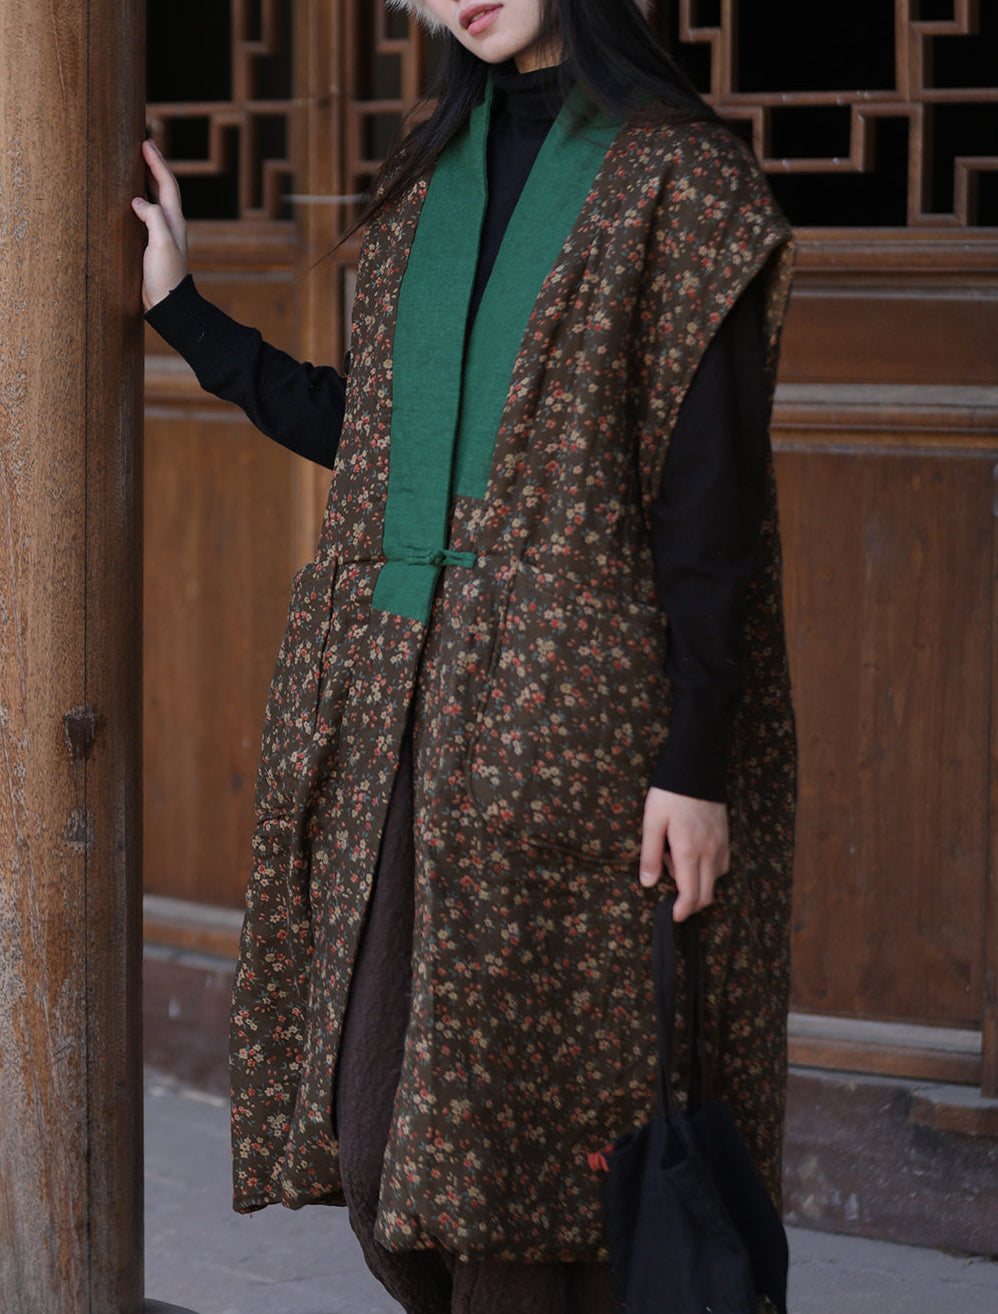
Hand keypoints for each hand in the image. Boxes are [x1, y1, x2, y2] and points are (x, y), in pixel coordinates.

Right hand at [131, 138, 188, 310]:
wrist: (169, 305)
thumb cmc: (166, 277)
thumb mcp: (161, 245)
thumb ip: (153, 218)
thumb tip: (138, 200)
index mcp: (174, 221)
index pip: (167, 184)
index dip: (157, 163)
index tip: (147, 143)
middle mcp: (171, 224)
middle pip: (164, 188)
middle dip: (154, 166)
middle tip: (144, 147)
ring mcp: (163, 234)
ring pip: (157, 200)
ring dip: (148, 181)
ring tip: (138, 166)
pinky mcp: (154, 244)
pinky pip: (149, 214)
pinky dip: (142, 200)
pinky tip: (132, 201)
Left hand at [639, 788, 729, 921]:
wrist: (696, 768)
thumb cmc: (670, 795)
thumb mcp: (652, 822)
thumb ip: (650, 855)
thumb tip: (648, 883)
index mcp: (690, 852)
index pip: (692, 894)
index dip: (682, 911)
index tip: (672, 915)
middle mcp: (710, 853)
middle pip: (707, 894)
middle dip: (690, 903)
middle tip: (669, 890)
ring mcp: (721, 845)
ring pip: (714, 880)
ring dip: (697, 882)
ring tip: (675, 858)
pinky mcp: (726, 838)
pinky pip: (721, 866)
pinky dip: (707, 871)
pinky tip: (691, 854)